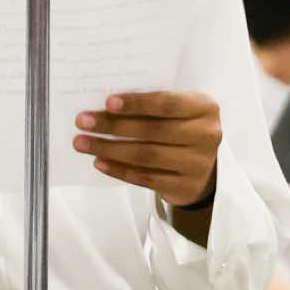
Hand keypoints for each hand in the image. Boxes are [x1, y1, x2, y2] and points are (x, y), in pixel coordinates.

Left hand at [74, 91, 221, 208]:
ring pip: (146, 157)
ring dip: (110, 149)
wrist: (206, 166)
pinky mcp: (184, 187)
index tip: (107, 102)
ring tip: (83, 143)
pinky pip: (145, 178)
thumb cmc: (183, 126)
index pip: (167, 104)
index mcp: (204, 107)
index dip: (137, 103)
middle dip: (113, 126)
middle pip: (152, 131)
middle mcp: (205, 135)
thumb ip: (153, 104)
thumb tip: (105, 105)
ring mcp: (197, 164)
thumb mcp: (179, 108)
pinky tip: (99, 162)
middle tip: (83, 122)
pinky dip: (119, 170)